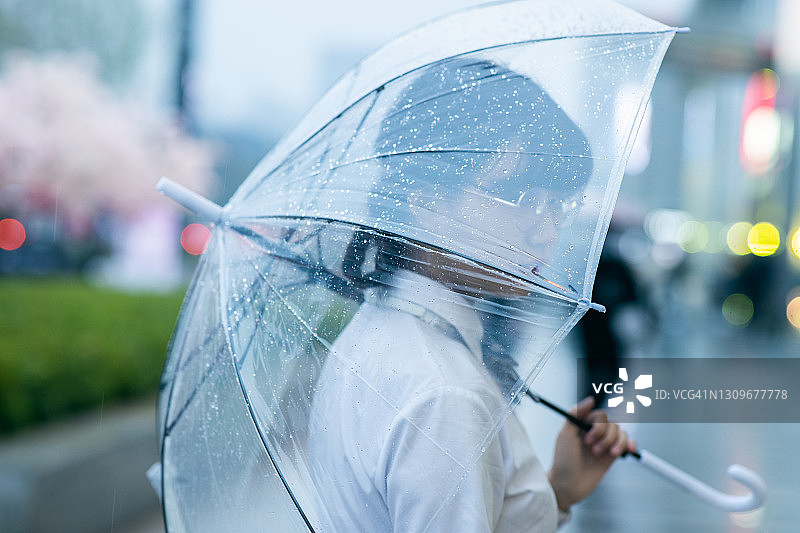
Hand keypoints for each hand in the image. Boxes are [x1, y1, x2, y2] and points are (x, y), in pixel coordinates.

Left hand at [547, 396, 635, 511]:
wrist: (568, 486)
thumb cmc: (563, 461)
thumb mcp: (565, 435)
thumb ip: (576, 414)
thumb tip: (591, 400)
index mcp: (582, 425)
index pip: (599, 415)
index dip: (597, 425)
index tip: (587, 437)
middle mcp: (593, 432)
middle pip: (612, 423)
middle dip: (604, 436)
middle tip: (592, 448)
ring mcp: (603, 444)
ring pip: (620, 432)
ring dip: (615, 442)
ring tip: (602, 454)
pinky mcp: (611, 456)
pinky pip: (627, 444)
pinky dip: (629, 444)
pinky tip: (627, 449)